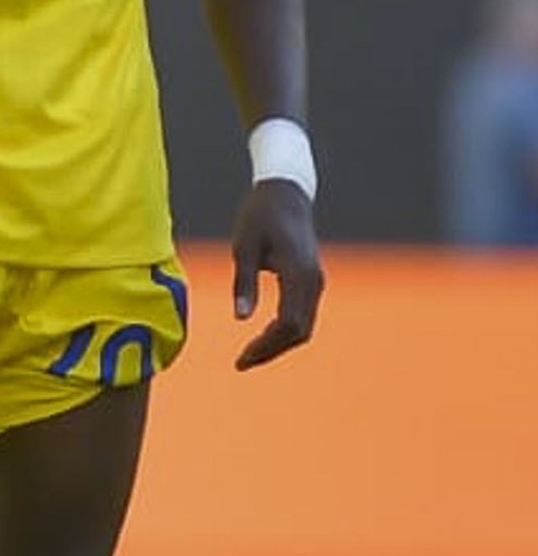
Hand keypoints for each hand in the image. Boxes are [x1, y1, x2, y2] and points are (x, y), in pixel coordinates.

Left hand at [228, 178, 322, 368]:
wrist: (286, 193)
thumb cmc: (260, 216)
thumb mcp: (244, 247)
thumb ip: (243, 283)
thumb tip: (240, 318)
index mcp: (298, 274)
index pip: (287, 323)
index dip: (266, 345)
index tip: (241, 358)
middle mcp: (314, 282)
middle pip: (299, 331)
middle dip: (271, 350)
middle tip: (241, 363)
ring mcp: (316, 282)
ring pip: (304, 326)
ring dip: (278, 344)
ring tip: (249, 356)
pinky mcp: (311, 281)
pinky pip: (303, 315)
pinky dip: (285, 331)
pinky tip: (262, 338)